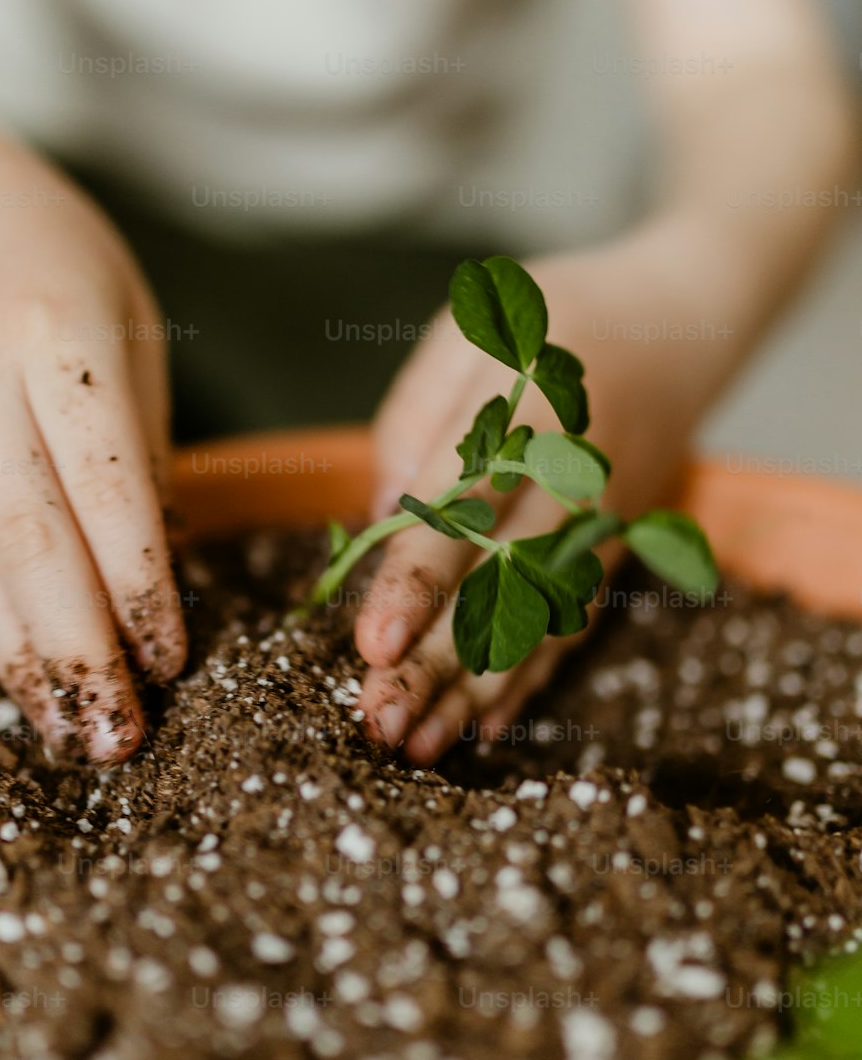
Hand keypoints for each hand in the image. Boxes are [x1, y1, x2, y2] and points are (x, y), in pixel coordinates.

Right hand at [0, 167, 185, 763]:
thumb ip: (143, 437)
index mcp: (53, 334)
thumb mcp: (128, 317)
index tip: (174, 658)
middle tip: (124, 736)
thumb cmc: (51, 253)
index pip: (105, 485)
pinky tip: (20, 672)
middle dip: (81, 650)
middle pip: (31, 542)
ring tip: (74, 731)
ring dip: (24, 660)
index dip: (140, 585)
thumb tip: (160, 562)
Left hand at [354, 246, 701, 763]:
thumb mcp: (473, 328)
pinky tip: (481, 725)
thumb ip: (419, 415)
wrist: (684, 318)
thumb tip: (378, 519)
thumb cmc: (556, 315)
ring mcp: (601, 522)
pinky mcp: (614, 547)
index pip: (465, 510)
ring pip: (537, 620)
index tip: (374, 644)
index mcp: (532, 414)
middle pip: (500, 586)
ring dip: (475, 689)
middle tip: (378, 723)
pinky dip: (529, 677)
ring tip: (417, 745)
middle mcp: (574, 480)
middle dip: (437, 662)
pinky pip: (572, 621)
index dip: (418, 582)